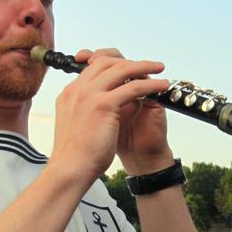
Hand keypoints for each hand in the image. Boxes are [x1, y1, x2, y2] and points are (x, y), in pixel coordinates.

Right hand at [50, 48, 169, 179]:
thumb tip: (103, 106)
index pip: (91, 67)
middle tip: (147, 65)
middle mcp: (78, 89)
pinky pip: (133, 87)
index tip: (128, 68)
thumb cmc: (76, 154)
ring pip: (121, 70)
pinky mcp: (103, 105)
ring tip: (159, 69)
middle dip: (129, 61)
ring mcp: (89, 95)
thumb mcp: (77, 123)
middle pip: (106, 62)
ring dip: (144, 66)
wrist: (71, 170)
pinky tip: (161, 85)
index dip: (112, 64)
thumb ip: (86, 110)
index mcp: (70, 93)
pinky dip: (150, 84)